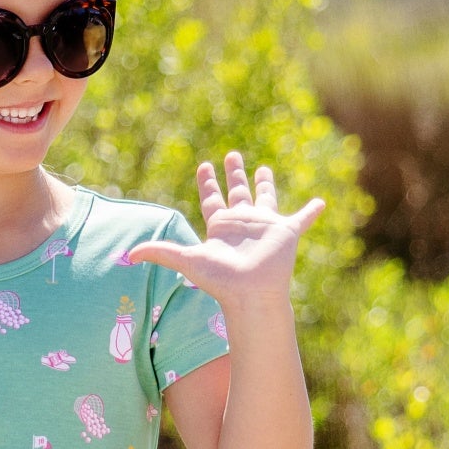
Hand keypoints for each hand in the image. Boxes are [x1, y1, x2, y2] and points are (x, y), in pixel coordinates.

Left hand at [127, 153, 324, 309]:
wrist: (251, 294)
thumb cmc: (221, 280)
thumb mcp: (187, 260)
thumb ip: (160, 252)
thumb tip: (128, 254)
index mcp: (221, 226)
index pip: (212, 199)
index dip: (207, 183)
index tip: (204, 166)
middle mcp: (242, 223)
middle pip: (237, 192)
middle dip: (234, 174)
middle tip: (232, 155)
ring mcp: (265, 227)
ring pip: (266, 198)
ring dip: (266, 184)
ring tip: (264, 169)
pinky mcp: (286, 232)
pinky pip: (302, 219)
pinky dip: (311, 212)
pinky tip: (320, 203)